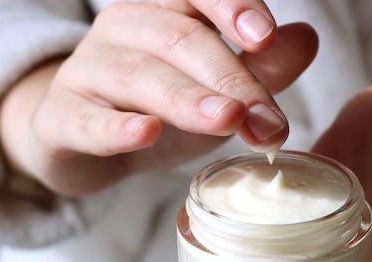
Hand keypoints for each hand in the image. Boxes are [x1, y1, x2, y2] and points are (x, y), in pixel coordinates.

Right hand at [0, 0, 317, 195]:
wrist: (84, 139)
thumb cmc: (160, 106)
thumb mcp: (217, 88)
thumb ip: (262, 66)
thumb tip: (306, 38)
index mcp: (164, 12)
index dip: (231, 7)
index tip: (264, 36)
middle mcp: (125, 29)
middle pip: (180, 40)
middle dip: (230, 78)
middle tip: (267, 119)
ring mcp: (89, 71)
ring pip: (140, 76)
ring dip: (187, 99)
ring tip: (227, 119)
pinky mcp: (64, 118)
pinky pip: (88, 119)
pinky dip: (118, 127)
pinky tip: (146, 132)